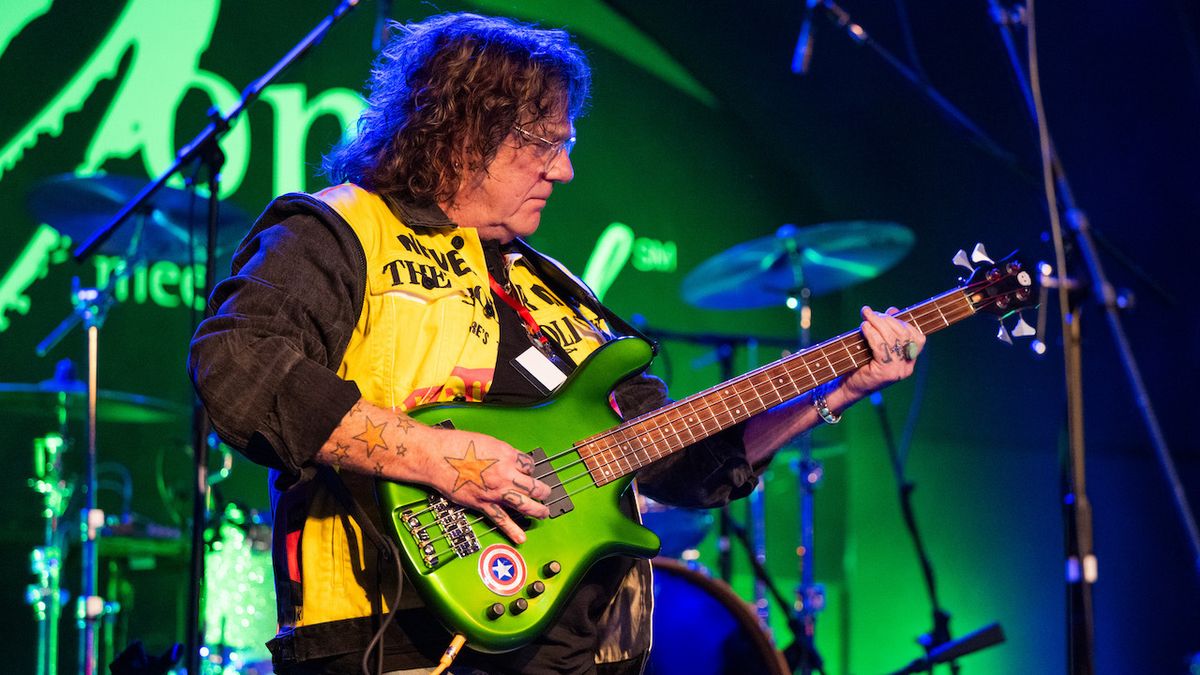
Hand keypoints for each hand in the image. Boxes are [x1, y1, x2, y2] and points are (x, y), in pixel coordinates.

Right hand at [421, 429, 552, 543]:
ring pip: (525, 504)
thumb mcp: (487, 441)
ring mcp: (496, 491)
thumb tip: (508, 459)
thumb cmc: (457, 444)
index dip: (530, 468)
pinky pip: (501, 519)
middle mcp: (506, 474)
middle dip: (543, 491)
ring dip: (538, 510)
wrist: (437, 456)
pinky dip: (512, 530)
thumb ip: (501, 453)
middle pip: (534, 486)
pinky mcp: (483, 503)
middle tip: (546, 494)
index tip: (528, 471)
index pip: (530, 464)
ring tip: (544, 513)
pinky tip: (521, 538)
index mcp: (507, 456)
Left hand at [842, 305, 924, 398]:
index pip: (918, 339)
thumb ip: (887, 330)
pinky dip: (872, 333)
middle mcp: (906, 368)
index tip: (889, 314)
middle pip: (904, 335)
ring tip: (866, 316)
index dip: (905, 323)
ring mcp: (897, 371)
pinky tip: (864, 326)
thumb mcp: (876, 346)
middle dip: (888, 320)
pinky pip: (881, 347)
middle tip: (872, 313)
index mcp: (909, 362)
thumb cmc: (861, 365)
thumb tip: (893, 310)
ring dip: (878, 323)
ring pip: (892, 339)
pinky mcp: (884, 372)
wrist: (848, 388)